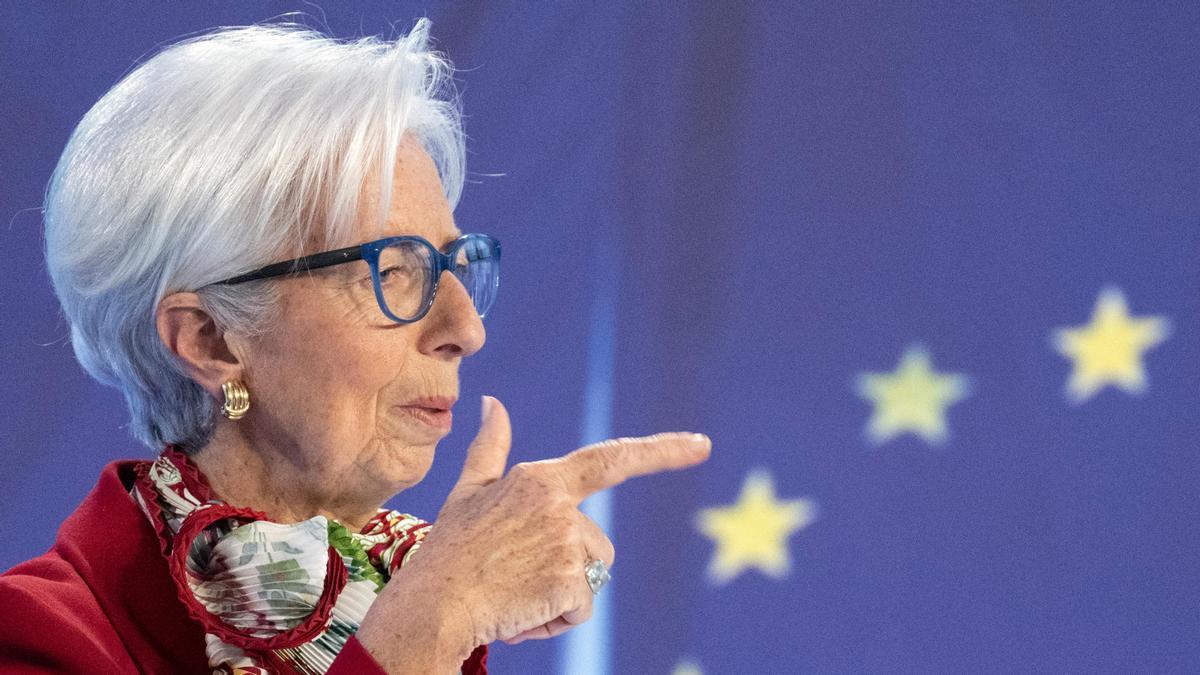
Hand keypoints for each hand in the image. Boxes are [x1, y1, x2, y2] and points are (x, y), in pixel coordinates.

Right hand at [356, 395, 710, 669]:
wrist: (430, 607)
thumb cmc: (447, 552)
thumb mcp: (468, 492)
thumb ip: (489, 448)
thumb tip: (492, 402)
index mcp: (540, 479)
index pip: (610, 459)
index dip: (661, 452)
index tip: (701, 445)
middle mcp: (559, 504)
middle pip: (597, 546)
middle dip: (567, 569)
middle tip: (514, 577)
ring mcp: (566, 541)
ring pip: (591, 578)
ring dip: (561, 596)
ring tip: (514, 594)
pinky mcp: (569, 579)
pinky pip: (580, 608)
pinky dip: (556, 620)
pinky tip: (520, 613)